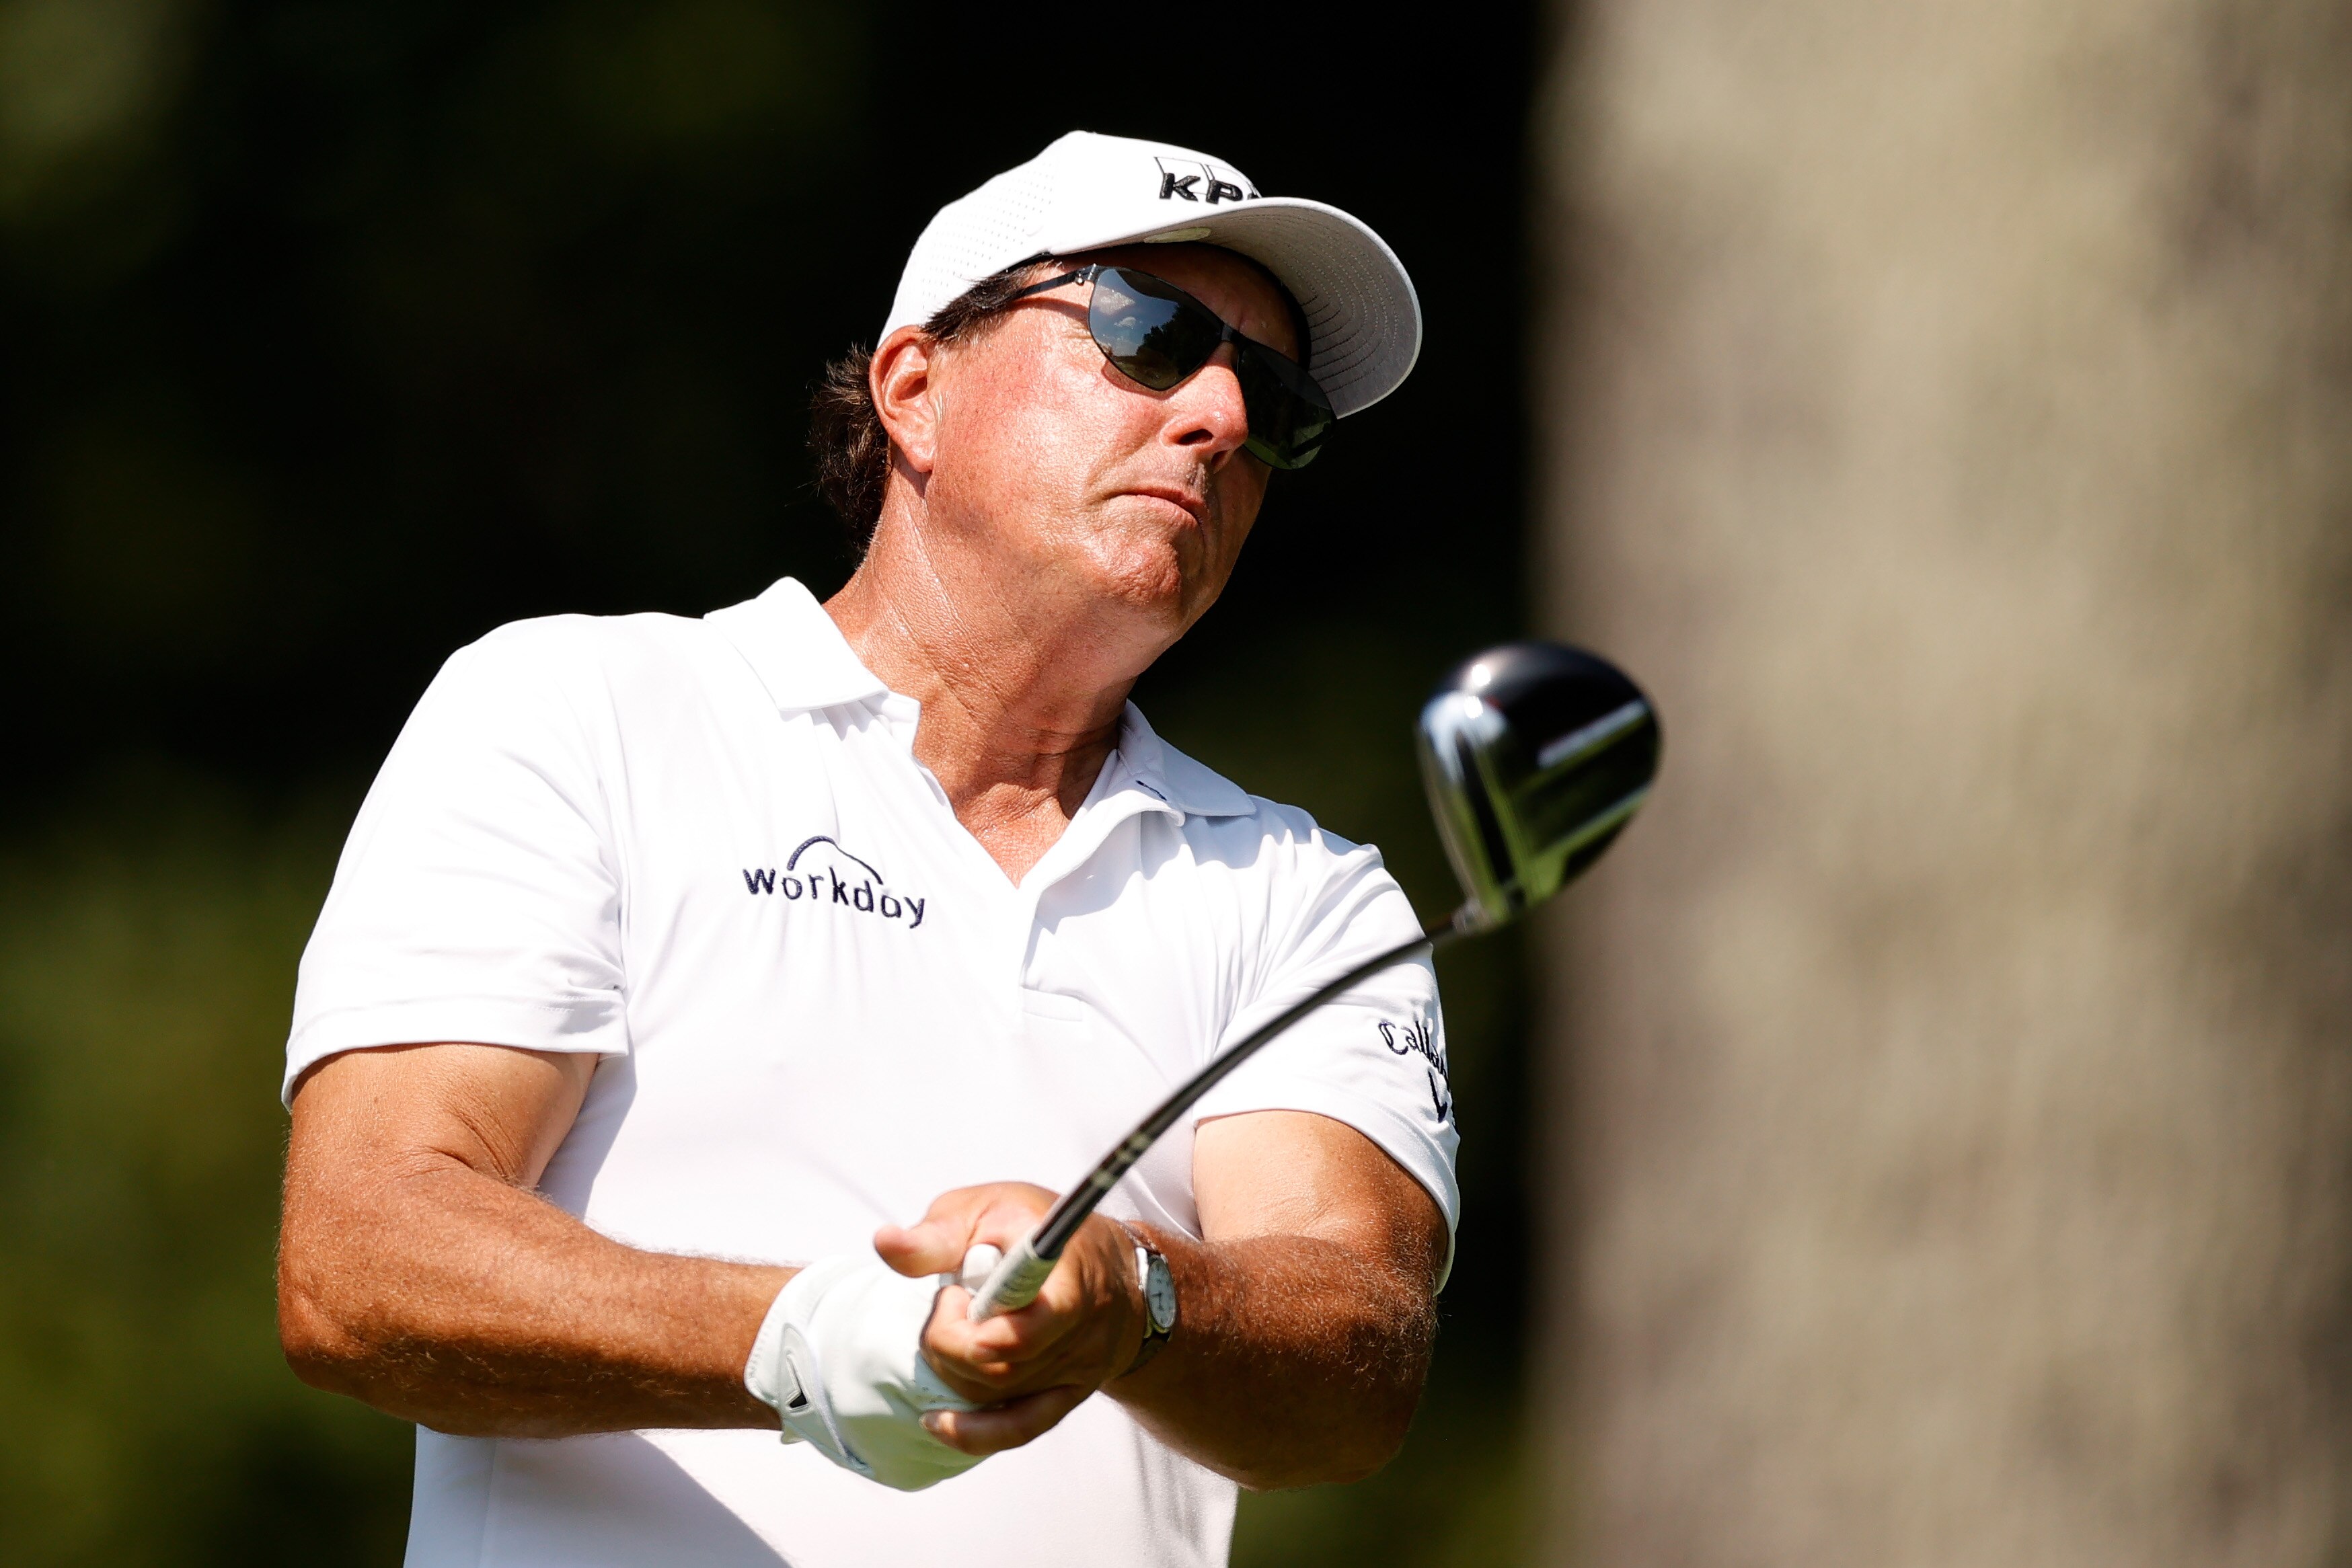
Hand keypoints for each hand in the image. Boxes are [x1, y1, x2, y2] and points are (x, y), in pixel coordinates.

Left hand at [874, 1182, 1148, 1457]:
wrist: (1110, 1265)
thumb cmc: (1038, 1226)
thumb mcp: (990, 1207)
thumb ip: (940, 1233)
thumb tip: (885, 1244)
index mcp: (1067, 1273)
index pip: (1041, 1320)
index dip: (989, 1331)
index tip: (952, 1297)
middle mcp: (1081, 1328)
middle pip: (1003, 1366)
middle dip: (951, 1341)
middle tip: (947, 1301)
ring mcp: (1076, 1368)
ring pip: (1001, 1394)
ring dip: (954, 1369)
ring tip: (954, 1326)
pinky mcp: (1067, 1395)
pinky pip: (1021, 1428)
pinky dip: (974, 1432)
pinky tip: (937, 1422)